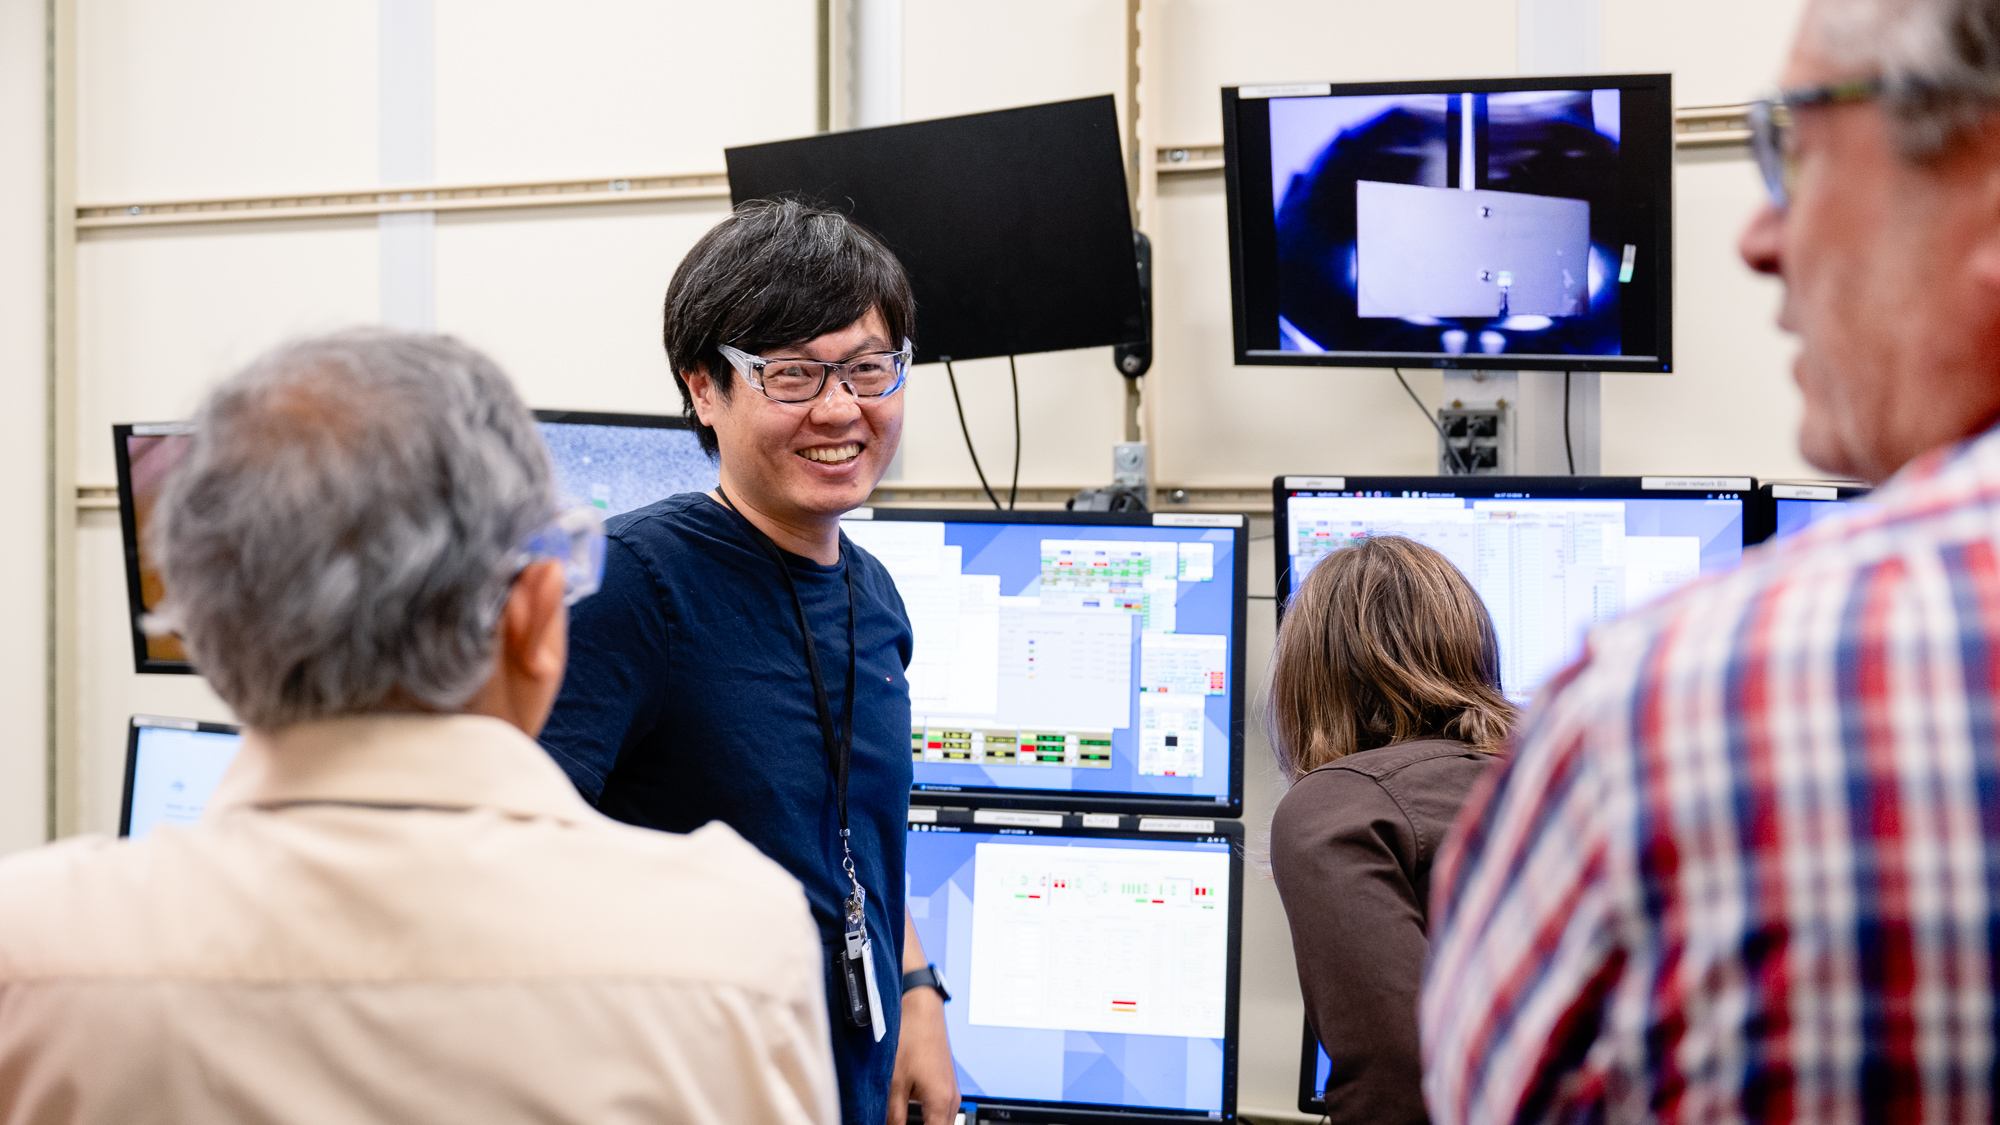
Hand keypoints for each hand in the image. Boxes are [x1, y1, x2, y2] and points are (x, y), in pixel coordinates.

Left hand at [887, 985, 956, 1124]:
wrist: (923, 1011)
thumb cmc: (912, 1040)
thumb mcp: (894, 1083)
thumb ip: (893, 1116)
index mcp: (941, 1103)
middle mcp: (952, 1100)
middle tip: (898, 1122)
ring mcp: (952, 1093)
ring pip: (941, 1123)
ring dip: (924, 1124)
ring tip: (900, 1119)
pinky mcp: (946, 1085)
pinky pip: (941, 1112)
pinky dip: (927, 1117)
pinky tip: (907, 1113)